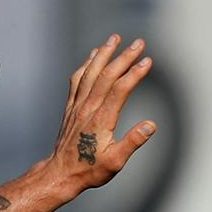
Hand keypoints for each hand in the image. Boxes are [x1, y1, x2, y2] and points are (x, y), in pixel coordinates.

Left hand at [48, 35, 157, 192]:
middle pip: (107, 75)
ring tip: (114, 38)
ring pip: (91, 73)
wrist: (60, 174)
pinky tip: (93, 56)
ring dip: (104, 54)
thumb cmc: (89, 170)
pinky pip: (77, 80)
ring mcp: (77, 106)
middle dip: (124, 56)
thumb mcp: (115, 162)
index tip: (148, 61)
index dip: (135, 73)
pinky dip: (86, 65)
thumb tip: (151, 125)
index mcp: (102, 120)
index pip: (120, 89)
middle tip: (139, 42)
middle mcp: (88, 108)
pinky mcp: (71, 107)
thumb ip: (133, 142)